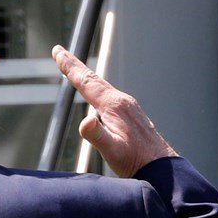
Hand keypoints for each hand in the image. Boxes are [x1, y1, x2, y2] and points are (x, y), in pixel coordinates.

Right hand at [52, 46, 177, 177]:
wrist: (160, 166)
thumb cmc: (135, 160)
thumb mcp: (112, 150)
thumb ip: (97, 135)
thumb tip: (85, 121)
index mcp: (114, 106)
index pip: (87, 82)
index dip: (70, 67)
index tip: (57, 51)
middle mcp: (122, 101)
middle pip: (94, 79)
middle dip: (75, 65)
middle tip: (59, 51)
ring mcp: (128, 106)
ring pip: (102, 86)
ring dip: (85, 76)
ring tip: (74, 69)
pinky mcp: (130, 113)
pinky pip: (109, 94)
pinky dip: (96, 87)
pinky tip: (95, 93)